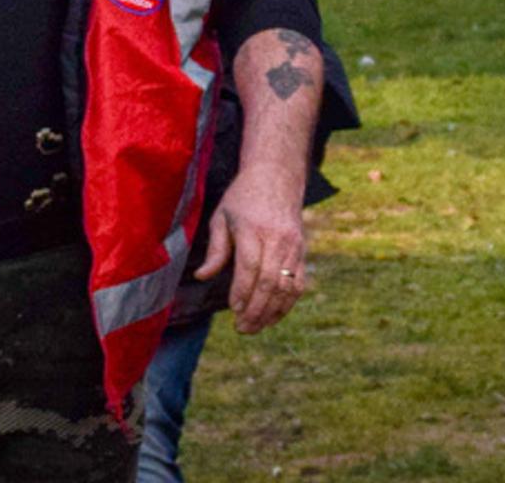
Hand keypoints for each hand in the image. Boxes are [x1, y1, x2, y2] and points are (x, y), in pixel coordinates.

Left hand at [195, 175, 309, 333]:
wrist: (277, 177)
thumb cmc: (243, 198)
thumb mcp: (222, 216)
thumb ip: (215, 249)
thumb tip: (203, 276)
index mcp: (253, 227)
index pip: (251, 266)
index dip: (242, 291)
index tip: (233, 310)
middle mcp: (277, 238)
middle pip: (269, 281)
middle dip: (256, 309)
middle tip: (242, 328)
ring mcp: (293, 246)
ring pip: (286, 287)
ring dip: (271, 312)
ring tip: (254, 327)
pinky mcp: (302, 251)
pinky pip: (298, 284)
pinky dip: (287, 304)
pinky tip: (273, 317)